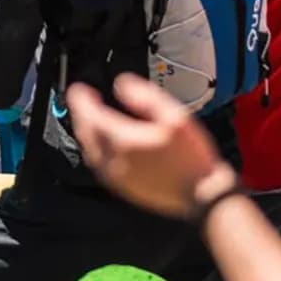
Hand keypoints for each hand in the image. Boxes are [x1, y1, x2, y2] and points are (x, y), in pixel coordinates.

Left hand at [67, 74, 231, 218]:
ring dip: (88, 132)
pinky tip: (106, 145)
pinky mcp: (121, 188)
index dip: (81, 100)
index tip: (78, 90)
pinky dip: (96, 149)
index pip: (91, 115)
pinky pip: (99, 164)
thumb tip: (123, 85)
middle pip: (86, 133)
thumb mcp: (175, 117)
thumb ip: (146, 97)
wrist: (202, 195)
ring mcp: (115, 176)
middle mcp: (113, 160)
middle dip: (82, 115)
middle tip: (84, 102)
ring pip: (90, 150)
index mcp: (123, 141)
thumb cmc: (193, 158)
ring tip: (93, 119)